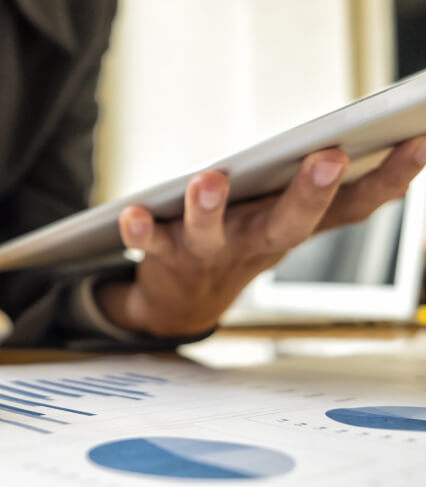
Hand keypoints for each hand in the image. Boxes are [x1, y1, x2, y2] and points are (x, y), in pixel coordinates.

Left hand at [96, 135, 425, 336]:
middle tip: (329, 157)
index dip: (387, 180)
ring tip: (209, 180)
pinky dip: (141, 228)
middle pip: (288, 223)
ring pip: (211, 234)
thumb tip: (394, 151)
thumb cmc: (243, 241)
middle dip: (308, 193)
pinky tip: (132, 212)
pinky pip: (150, 242)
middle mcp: (256, 241)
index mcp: (293, 228)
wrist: (183, 301)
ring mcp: (210, 252)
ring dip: (210, 208)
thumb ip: (325, 196)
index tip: (415, 141)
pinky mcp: (165, 254)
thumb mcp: (287, 219)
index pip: (350, 209)